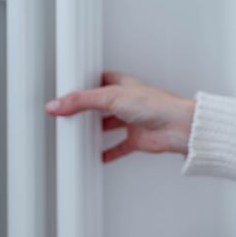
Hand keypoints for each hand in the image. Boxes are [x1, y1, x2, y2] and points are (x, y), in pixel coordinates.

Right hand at [46, 70, 196, 160]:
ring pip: (109, 125)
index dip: (82, 85)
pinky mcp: (137, 139)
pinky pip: (119, 147)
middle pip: (100, 104)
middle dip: (85, 109)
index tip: (66, 91)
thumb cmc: (156, 105)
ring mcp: (132, 121)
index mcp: (122, 83)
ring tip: (78, 134)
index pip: (97, 81)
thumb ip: (82, 101)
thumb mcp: (111, 97)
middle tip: (68, 113)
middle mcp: (127, 101)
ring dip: (95, 130)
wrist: (178, 127)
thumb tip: (57, 104)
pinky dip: (109, 152)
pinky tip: (99, 155)